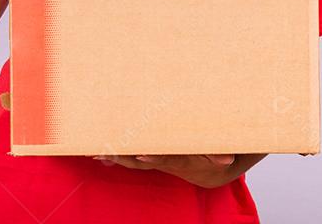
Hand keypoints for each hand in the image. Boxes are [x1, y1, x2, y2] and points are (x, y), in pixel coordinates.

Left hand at [89, 153, 245, 188]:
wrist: (210, 170)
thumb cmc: (214, 155)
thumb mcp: (222, 154)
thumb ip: (220, 154)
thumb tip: (225, 159)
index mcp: (182, 160)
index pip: (166, 159)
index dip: (154, 158)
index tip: (141, 154)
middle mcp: (166, 162)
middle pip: (142, 161)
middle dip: (125, 157)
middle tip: (107, 152)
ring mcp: (157, 161)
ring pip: (133, 160)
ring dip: (116, 156)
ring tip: (95, 152)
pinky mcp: (152, 159)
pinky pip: (131, 158)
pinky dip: (116, 155)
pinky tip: (98, 153)